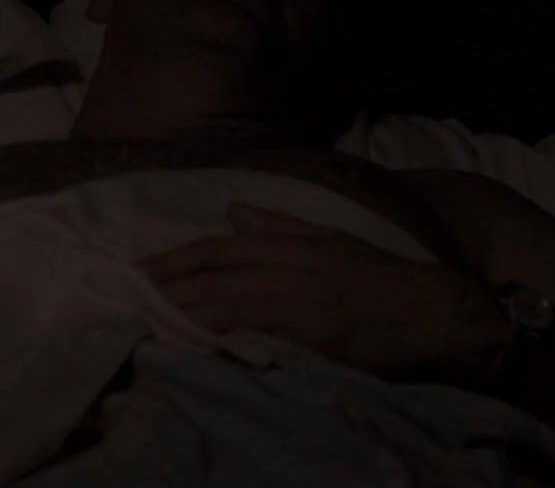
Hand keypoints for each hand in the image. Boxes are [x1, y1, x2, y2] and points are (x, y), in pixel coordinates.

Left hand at [140, 202, 510, 382]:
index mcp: (288, 244)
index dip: (171, 259)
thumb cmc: (377, 275)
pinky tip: (189, 346)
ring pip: (223, 305)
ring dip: (179, 313)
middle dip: (162, 288)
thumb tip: (230, 209)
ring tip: (141, 321)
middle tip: (122, 298)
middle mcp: (286, 268)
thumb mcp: (327, 236)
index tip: (135, 270)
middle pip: (209, 276)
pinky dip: (218, 340)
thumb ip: (276, 223)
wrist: (432, 310)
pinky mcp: (310, 339)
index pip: (215, 248)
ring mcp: (297, 304)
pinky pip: (254, 338)